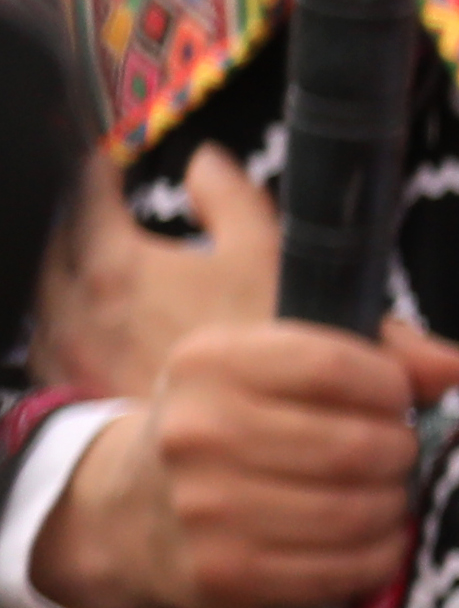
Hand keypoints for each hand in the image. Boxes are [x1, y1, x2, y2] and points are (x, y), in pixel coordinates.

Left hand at [29, 146, 284, 401]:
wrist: (251, 445)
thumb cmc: (262, 347)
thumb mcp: (267, 257)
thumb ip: (231, 199)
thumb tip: (205, 162)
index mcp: (116, 264)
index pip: (84, 197)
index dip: (95, 172)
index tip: (104, 162)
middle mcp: (77, 309)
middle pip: (52, 248)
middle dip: (71, 223)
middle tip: (90, 211)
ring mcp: (71, 358)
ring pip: (43, 302)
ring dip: (60, 277)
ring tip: (82, 269)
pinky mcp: (76, 399)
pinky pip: (46, 351)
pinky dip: (58, 329)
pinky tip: (81, 333)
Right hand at [37, 307, 458, 607]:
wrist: (139, 507)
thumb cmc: (240, 419)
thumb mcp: (288, 361)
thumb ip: (382, 350)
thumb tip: (455, 369)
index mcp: (211, 362)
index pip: (336, 367)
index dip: (391, 388)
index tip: (395, 401)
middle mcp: (196, 433)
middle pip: (355, 447)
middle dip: (398, 452)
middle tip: (394, 456)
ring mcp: (204, 509)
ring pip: (355, 512)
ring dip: (392, 506)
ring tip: (383, 495)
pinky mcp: (223, 573)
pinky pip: (342, 570)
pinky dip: (379, 556)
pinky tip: (373, 539)